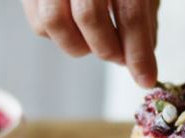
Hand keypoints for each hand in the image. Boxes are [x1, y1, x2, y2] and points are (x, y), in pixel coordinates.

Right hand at [22, 0, 158, 87]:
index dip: (138, 51)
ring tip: (94, 40)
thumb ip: (142, 16)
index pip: (131, 10)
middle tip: (117, 56)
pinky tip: (74, 27)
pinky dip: (59, 35)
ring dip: (78, 45)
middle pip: (89, 15)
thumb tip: (142, 62)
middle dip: (107, 47)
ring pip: (54, 21)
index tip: (145, 78)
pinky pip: (39, 23)